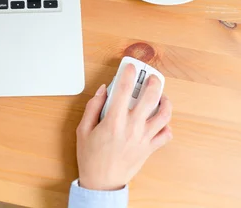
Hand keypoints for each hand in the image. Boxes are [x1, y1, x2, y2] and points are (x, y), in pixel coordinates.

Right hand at [76, 64, 172, 190]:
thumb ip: (92, 107)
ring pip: (164, 114)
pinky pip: (166, 134)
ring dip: (165, 101)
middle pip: (150, 97)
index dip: (128, 74)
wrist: (102, 182)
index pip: (123, 90)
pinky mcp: (150, 148)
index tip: (129, 67)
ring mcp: (144, 138)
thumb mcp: (83, 129)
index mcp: (113, 121)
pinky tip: (160, 120)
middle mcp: (132, 127)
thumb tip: (102, 91)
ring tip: (160, 96)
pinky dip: (166, 125)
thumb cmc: (90, 157)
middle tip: (151, 77)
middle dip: (153, 82)